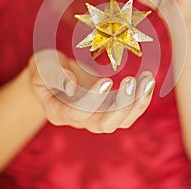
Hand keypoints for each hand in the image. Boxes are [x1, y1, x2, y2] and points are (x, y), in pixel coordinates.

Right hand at [28, 49, 154, 132]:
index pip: (77, 114)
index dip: (94, 101)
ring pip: (121, 121)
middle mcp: (79, 119)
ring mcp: (95, 115)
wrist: (54, 72)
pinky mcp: (108, 107)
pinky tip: (147, 81)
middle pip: (104, 125)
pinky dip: (140, 98)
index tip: (107, 81)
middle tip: (134, 81)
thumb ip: (53, 74)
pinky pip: (128, 110)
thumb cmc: (45, 67)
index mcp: (58, 111)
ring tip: (148, 79)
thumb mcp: (42, 65)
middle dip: (122, 106)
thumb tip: (72, 86)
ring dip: (137, 103)